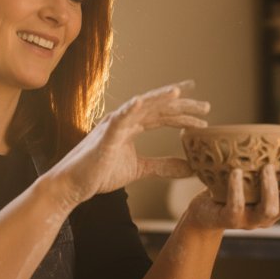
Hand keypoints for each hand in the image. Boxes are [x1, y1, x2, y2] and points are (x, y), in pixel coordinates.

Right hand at [46, 80, 209, 210]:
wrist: (73, 185)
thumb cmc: (100, 174)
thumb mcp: (139, 170)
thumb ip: (162, 166)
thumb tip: (189, 168)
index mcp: (132, 126)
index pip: (163, 115)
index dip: (183, 112)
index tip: (204, 111)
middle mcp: (125, 120)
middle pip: (158, 108)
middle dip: (182, 105)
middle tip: (206, 107)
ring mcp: (114, 124)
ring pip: (142, 106)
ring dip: (161, 99)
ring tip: (181, 93)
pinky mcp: (104, 134)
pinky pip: (120, 118)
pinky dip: (131, 107)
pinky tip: (144, 100)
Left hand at [182, 152, 279, 230]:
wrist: (203, 212)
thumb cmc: (228, 190)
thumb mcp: (248, 177)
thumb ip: (260, 163)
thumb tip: (266, 132)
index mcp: (276, 204)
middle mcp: (267, 216)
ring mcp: (249, 221)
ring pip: (269, 210)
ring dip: (271, 187)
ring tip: (268, 167)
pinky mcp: (229, 221)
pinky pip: (236, 207)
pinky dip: (237, 190)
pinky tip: (235, 172)